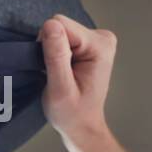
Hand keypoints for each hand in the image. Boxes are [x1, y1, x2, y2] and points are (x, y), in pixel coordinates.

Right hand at [37, 14, 116, 151]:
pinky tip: (65, 69)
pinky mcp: (89, 43)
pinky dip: (58, 53)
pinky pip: (63, 36)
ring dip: (54, 52)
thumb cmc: (72, 113)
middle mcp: (103, 38)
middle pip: (60, 26)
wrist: (82, 126)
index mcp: (100, 46)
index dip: (48, 46)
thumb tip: (50, 25)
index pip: (59, 25)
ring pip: (59, 31)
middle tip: (58, 74)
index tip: (55, 69)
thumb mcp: (60, 88)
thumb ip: (56, 55)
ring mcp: (98, 39)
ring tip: (62, 74)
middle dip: (52, 49)